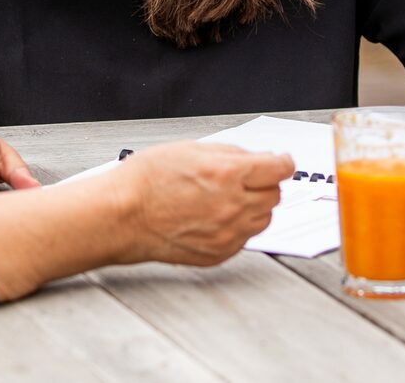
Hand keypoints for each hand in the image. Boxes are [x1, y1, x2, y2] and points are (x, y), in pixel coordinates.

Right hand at [114, 142, 292, 265]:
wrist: (122, 216)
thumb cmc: (146, 181)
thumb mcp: (190, 149)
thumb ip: (231, 153)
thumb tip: (257, 158)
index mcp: (227, 174)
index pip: (280, 169)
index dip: (282, 162)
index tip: (281, 162)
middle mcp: (232, 206)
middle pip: (275, 195)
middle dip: (265, 184)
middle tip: (246, 179)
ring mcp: (227, 234)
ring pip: (263, 220)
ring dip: (254, 207)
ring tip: (227, 199)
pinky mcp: (219, 254)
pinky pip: (244, 240)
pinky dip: (238, 228)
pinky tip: (215, 217)